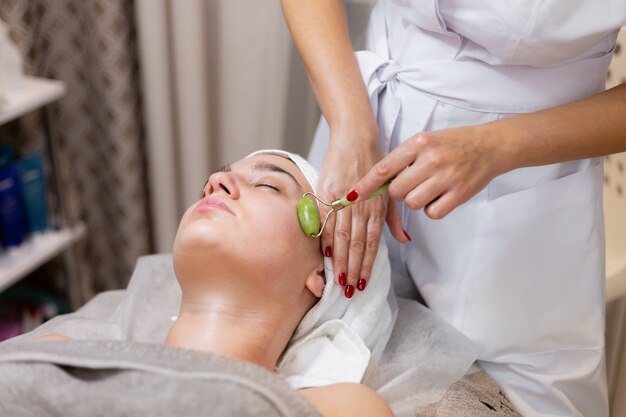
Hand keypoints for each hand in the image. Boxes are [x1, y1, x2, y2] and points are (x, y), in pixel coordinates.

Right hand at [318, 126, 406, 296]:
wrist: (355, 137)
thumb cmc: (374, 164)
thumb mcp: (389, 191)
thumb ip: (394, 218)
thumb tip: (404, 241)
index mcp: (376, 208)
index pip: (371, 244)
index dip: (367, 266)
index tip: (363, 284)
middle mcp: (361, 206)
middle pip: (356, 245)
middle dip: (352, 270)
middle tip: (349, 292)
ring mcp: (343, 199)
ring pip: (342, 236)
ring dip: (340, 261)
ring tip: (337, 281)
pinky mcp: (327, 191)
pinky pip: (325, 220)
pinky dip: (325, 238)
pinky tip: (325, 255)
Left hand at [350, 125, 505, 218]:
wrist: (490, 146)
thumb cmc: (454, 144)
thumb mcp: (425, 142)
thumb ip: (403, 159)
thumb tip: (378, 182)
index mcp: (419, 143)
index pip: (384, 168)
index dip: (365, 185)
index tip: (351, 197)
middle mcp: (431, 159)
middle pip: (397, 191)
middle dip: (399, 193)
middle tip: (412, 184)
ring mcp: (446, 177)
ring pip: (413, 203)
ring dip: (417, 201)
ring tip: (430, 188)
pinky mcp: (459, 194)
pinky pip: (432, 213)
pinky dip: (432, 209)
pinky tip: (440, 196)